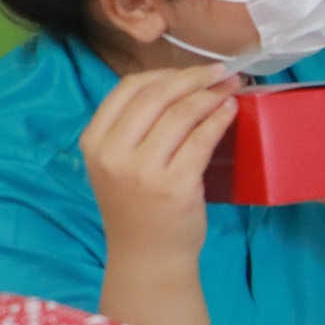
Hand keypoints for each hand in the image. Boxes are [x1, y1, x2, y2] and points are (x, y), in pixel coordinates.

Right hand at [81, 63, 241, 267]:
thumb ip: (133, 127)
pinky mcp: (174, 185)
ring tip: (231, 87)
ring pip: (181, 115)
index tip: (193, 69)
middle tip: (221, 72)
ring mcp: (142, 170)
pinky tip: (230, 110)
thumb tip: (180, 82)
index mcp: (93, 141)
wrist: (147, 255)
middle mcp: (112, 153)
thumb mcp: (118, 162)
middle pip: (156, 96)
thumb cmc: (137, 205)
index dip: (165, 72)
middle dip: (193, 78)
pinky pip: (201, 140)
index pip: (128, 89)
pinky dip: (218, 119)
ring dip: (211, 95)